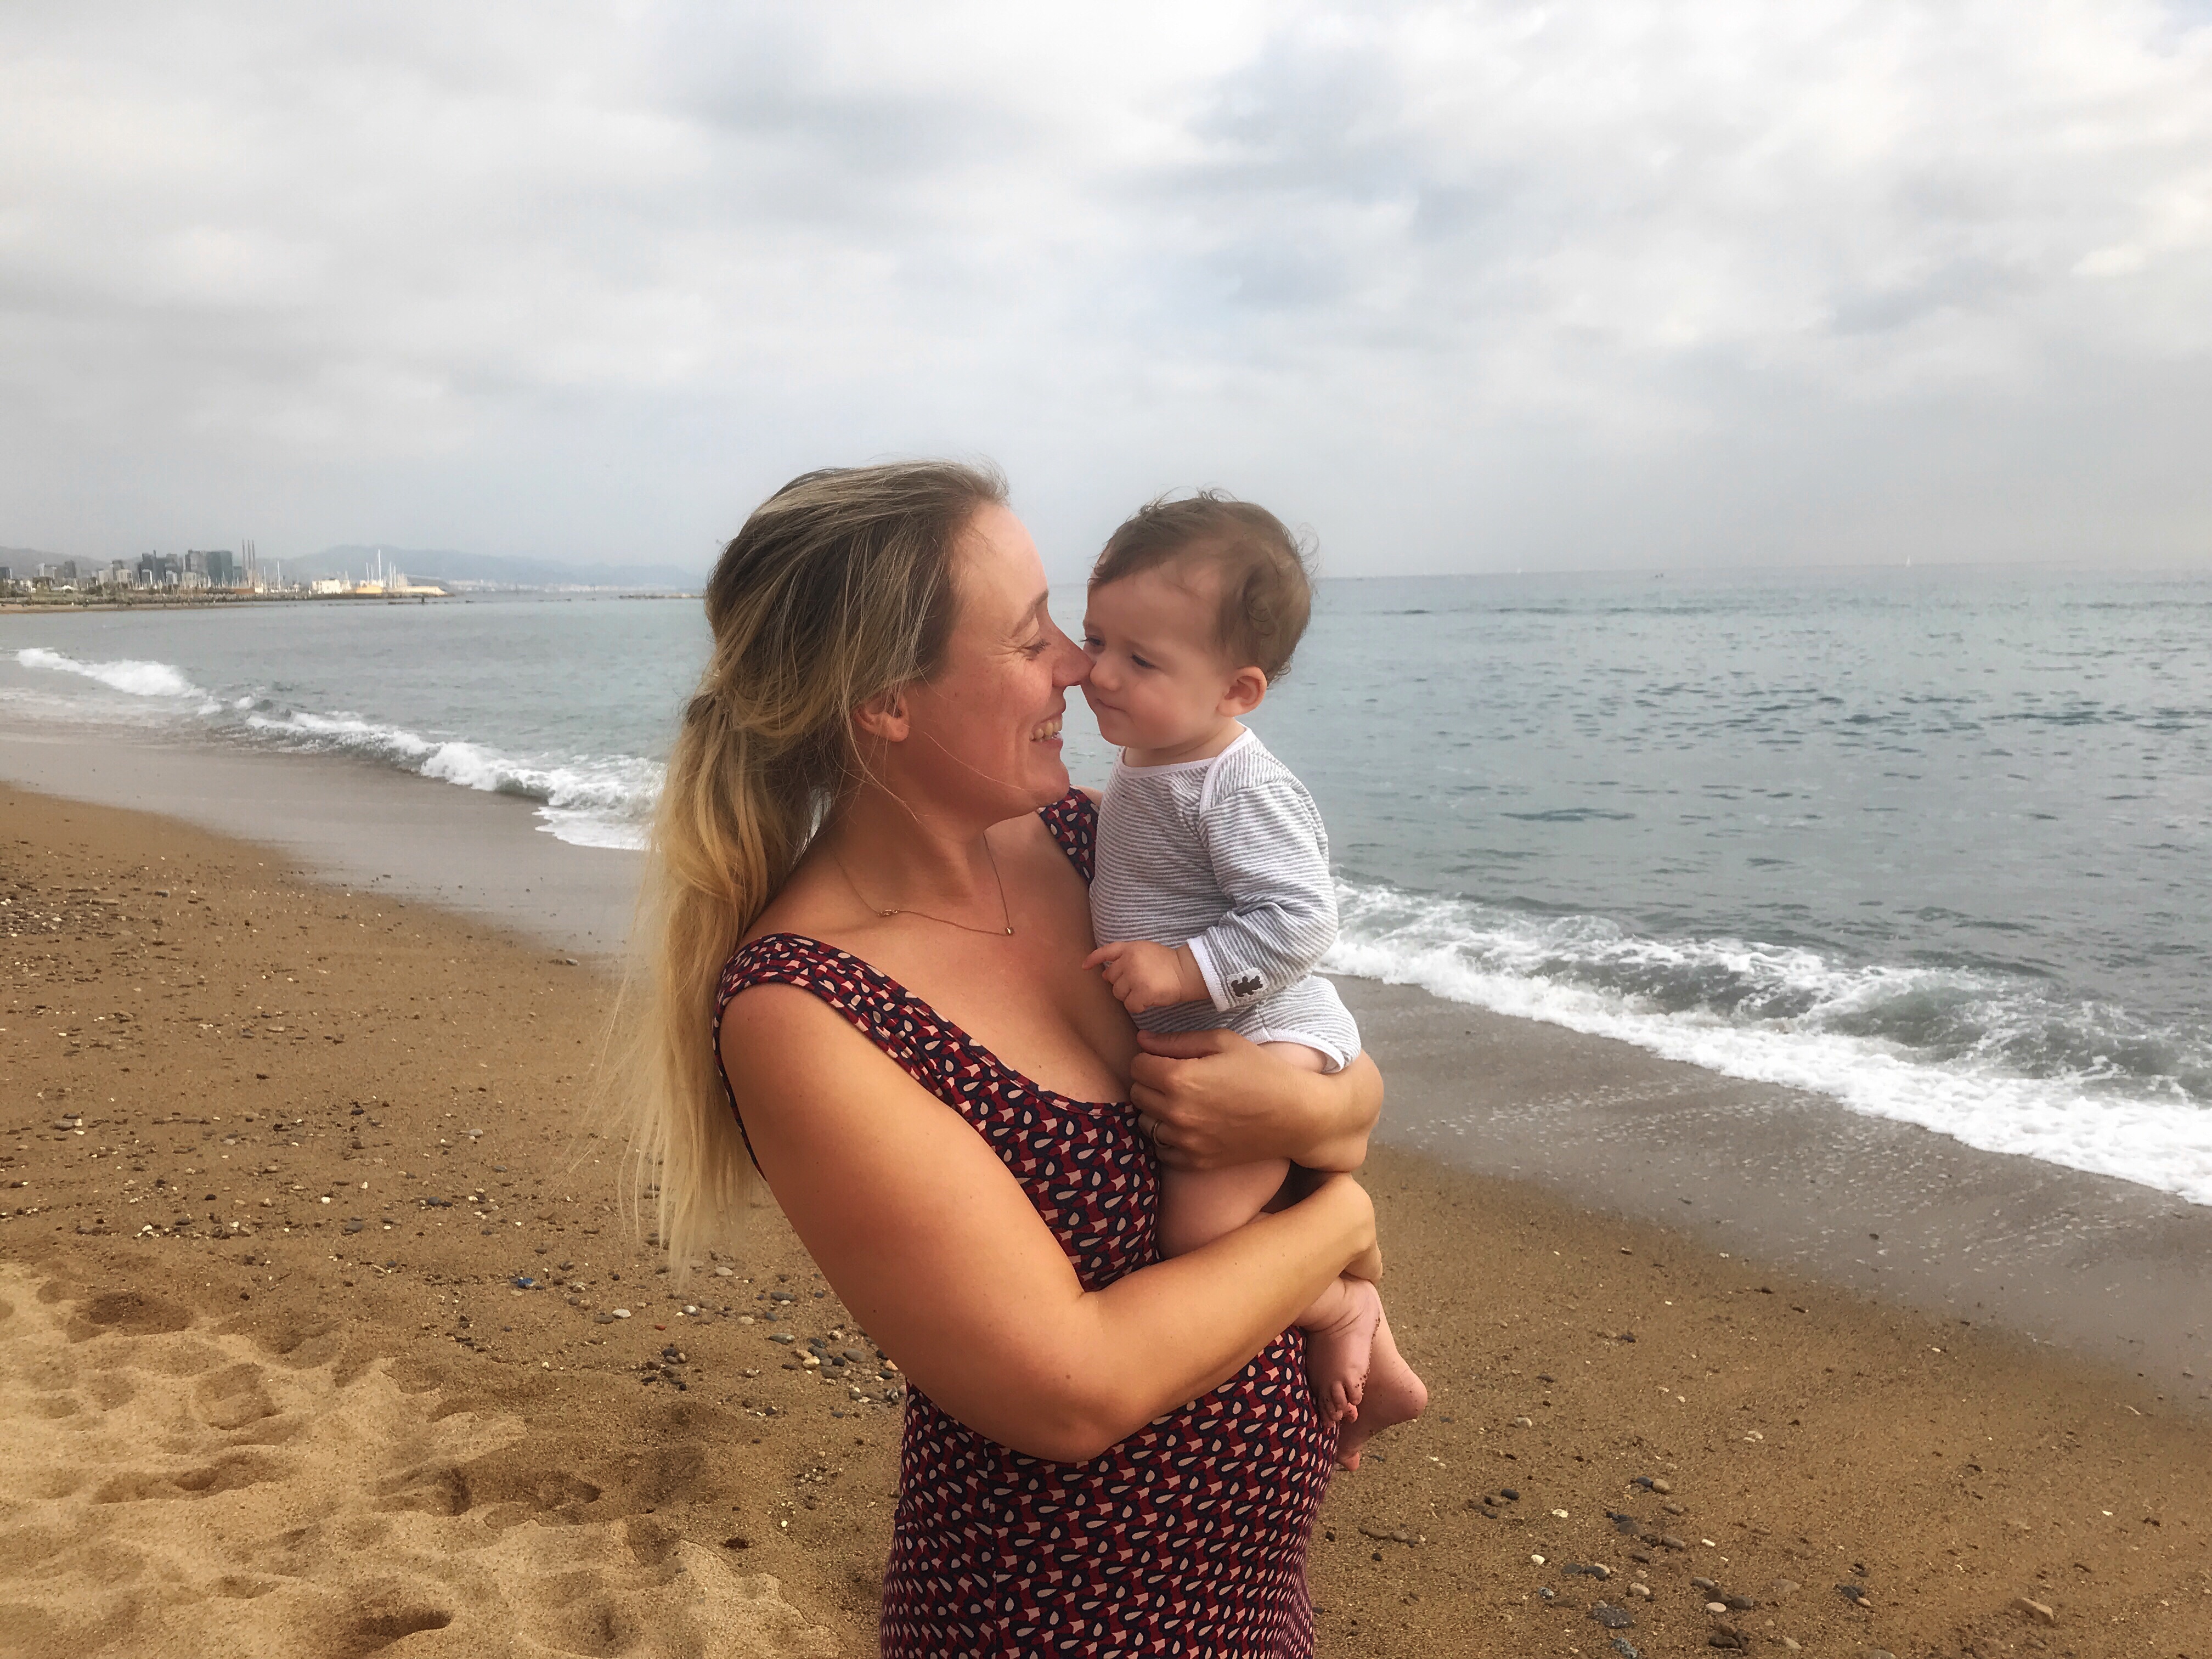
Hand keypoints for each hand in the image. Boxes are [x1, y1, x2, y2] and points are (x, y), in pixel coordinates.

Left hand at [1082, 939, 1205, 1014]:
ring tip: (1145, 991)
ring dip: (1129, 996)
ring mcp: (1135, 976)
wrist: (1186, 972)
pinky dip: (1138, 1006)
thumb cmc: (1168, 963)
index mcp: (1131, 948)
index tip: (1084, 966)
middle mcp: (1129, 961)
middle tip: (1138, 984)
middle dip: (1121, 984)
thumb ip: (1125, 958)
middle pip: (1111, 978)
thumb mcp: (1145, 950)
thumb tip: (1104, 974)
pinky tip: (1149, 1000)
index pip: (1106, 951)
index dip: (1094, 959)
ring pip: (1118, 994)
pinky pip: (1130, 1006)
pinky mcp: (1142, 992)